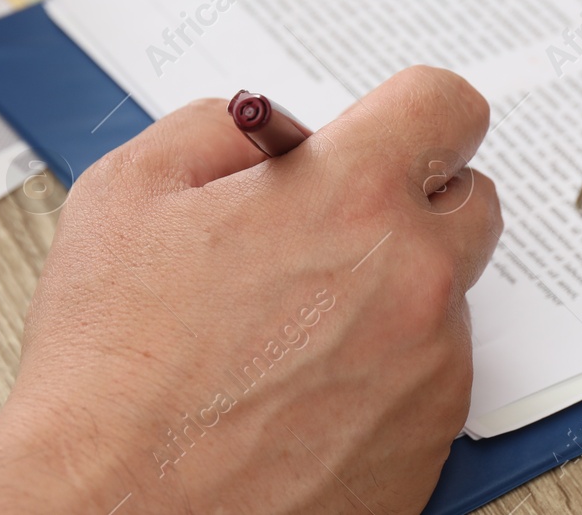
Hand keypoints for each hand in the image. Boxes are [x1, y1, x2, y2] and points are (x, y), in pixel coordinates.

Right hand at [0, 66, 502, 514]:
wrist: (112, 509)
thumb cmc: (113, 367)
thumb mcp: (130, 190)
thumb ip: (218, 129)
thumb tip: (270, 134)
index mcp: (351, 197)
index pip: (446, 106)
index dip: (411, 112)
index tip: (392, 131)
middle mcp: (413, 280)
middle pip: (470, 202)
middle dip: (408, 202)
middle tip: (329, 232)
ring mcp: (431, 371)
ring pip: (443, 299)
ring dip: (389, 297)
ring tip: (285, 333)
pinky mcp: (428, 447)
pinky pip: (430, 381)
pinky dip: (381, 375)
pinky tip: (298, 392)